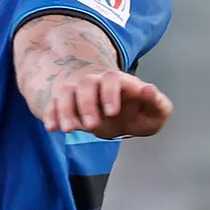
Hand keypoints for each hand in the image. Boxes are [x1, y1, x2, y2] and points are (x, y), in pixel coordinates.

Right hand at [38, 69, 172, 137]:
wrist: (118, 112)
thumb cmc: (138, 111)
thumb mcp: (155, 112)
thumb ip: (157, 103)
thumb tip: (148, 90)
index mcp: (119, 82)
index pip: (111, 79)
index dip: (110, 93)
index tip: (113, 112)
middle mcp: (96, 83)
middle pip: (86, 84)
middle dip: (87, 104)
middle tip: (93, 126)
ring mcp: (78, 92)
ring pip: (66, 93)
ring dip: (65, 110)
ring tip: (68, 130)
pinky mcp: (66, 104)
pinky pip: (53, 104)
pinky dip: (51, 115)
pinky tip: (52, 128)